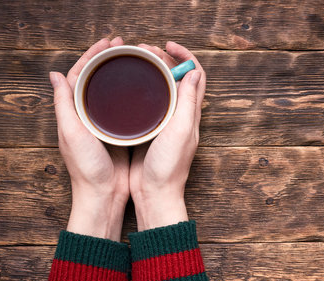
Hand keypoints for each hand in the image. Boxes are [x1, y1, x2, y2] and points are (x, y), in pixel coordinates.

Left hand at [50, 37, 128, 240]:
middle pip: (97, 80)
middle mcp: (89, 116)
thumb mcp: (72, 133)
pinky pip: (126, 108)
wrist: (105, 195)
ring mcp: (106, 125)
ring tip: (135, 60)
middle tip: (124, 46)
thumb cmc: (87, 168)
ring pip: (112, 92)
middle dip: (108, 61)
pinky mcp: (122, 134)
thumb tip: (55, 74)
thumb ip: (64, 104)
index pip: (80, 76)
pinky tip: (144, 88)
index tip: (108, 43)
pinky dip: (132, 95)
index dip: (92, 56)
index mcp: (74, 113)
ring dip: (121, 75)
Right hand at [129, 42, 205, 229]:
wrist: (154, 193)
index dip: (185, 55)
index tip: (167, 45)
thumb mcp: (181, 130)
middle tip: (143, 50)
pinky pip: (149, 103)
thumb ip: (189, 102)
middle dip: (164, 58)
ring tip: (135, 60)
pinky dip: (142, 88)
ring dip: (152, 70)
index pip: (195, 75)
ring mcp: (165, 122)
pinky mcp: (150, 130)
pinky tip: (128, 86)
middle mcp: (181, 115)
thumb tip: (195, 72)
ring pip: (162, 88)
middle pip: (177, 77)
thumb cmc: (168, 166)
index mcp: (191, 113)